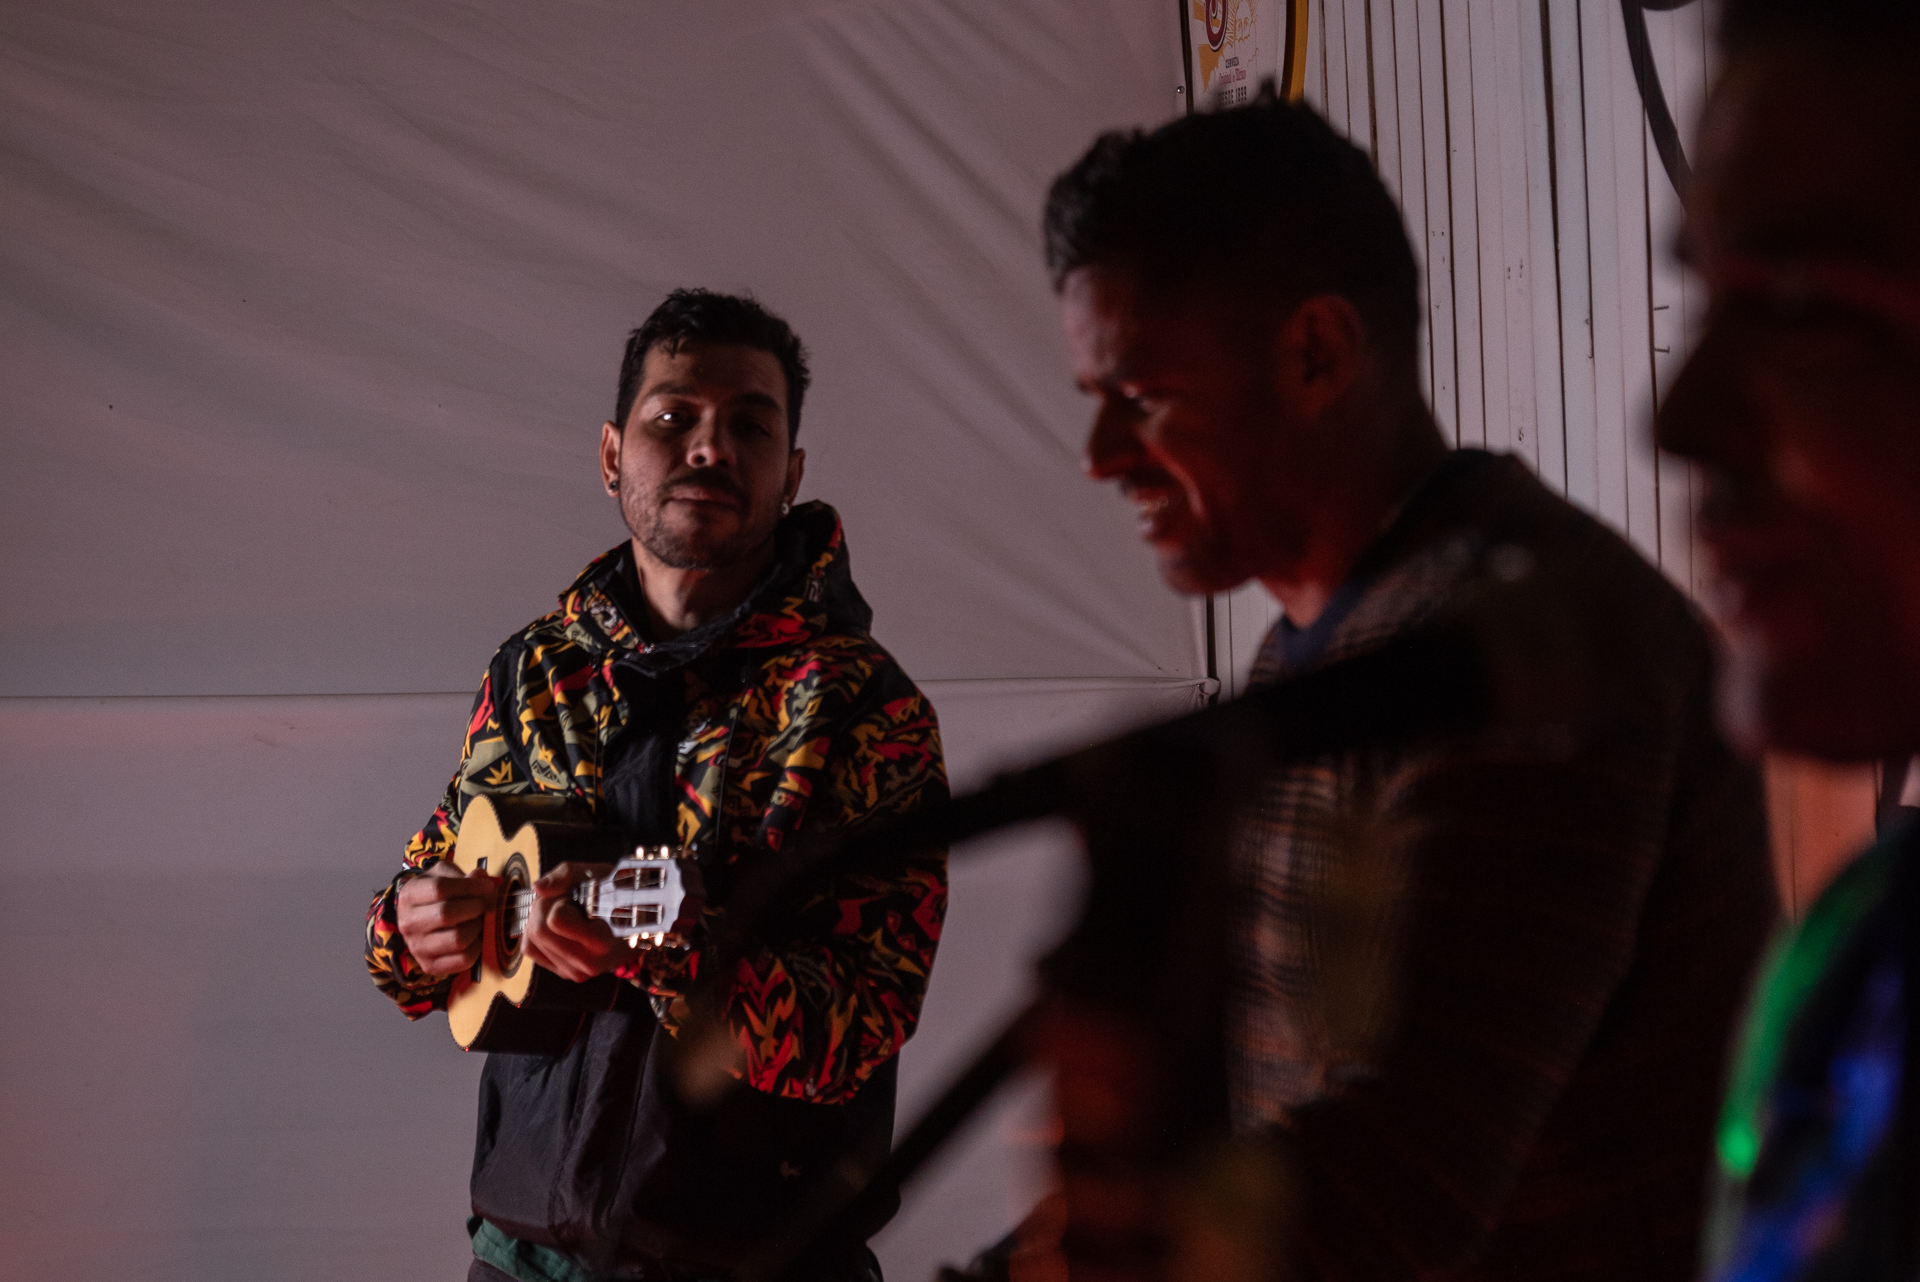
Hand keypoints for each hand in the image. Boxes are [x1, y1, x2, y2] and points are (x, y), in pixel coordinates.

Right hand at [396, 861, 498, 976]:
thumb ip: (463, 876)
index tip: (488, 887)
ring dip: (476, 928)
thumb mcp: (444, 876)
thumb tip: (482, 879)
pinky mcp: (430, 966)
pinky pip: (463, 960)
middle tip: (482, 905)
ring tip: (476, 921)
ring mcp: (417, 947)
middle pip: (447, 914)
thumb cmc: (435, 894)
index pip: (440, 888)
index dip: (470, 886)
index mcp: (409, 895)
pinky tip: (474, 938)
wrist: (418, 921)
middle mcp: (408, 923)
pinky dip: (477, 948)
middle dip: (475, 907)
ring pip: (458, 939)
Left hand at [522, 862, 639, 981]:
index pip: (556, 920)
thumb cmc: (614, 896)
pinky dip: (536, 933)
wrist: (633, 926)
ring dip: (539, 920)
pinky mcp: (564, 973)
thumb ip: (565, 875)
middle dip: (544, 908)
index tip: (576, 898)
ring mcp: (576, 972)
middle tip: (564, 901)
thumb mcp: (596, 874)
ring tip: (564, 913)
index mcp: (603, 940)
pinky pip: (530, 949)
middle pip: (538, 930)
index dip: (560, 901)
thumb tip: (538, 888)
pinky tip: (556, 927)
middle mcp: (590, 962)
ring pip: (531, 940)